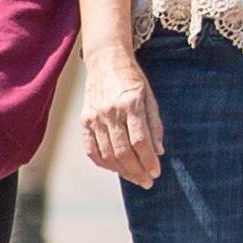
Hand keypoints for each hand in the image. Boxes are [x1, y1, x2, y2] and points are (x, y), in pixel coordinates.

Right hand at [80, 47, 164, 188]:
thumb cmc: (131, 79)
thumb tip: (159, 151)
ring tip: (134, 178)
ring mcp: (94, 116)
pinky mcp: (84, 120)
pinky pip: (91, 149)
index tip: (156, 172)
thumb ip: (155, 125)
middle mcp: (110, 111)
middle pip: (123, 151)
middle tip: (147, 181)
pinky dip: (103, 163)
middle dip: (137, 171)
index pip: (140, 141)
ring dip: (122, 171)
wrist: (106, 61)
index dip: (149, 160)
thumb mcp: (150, 98)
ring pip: (107, 154)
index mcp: (130, 104)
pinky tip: (115, 168)